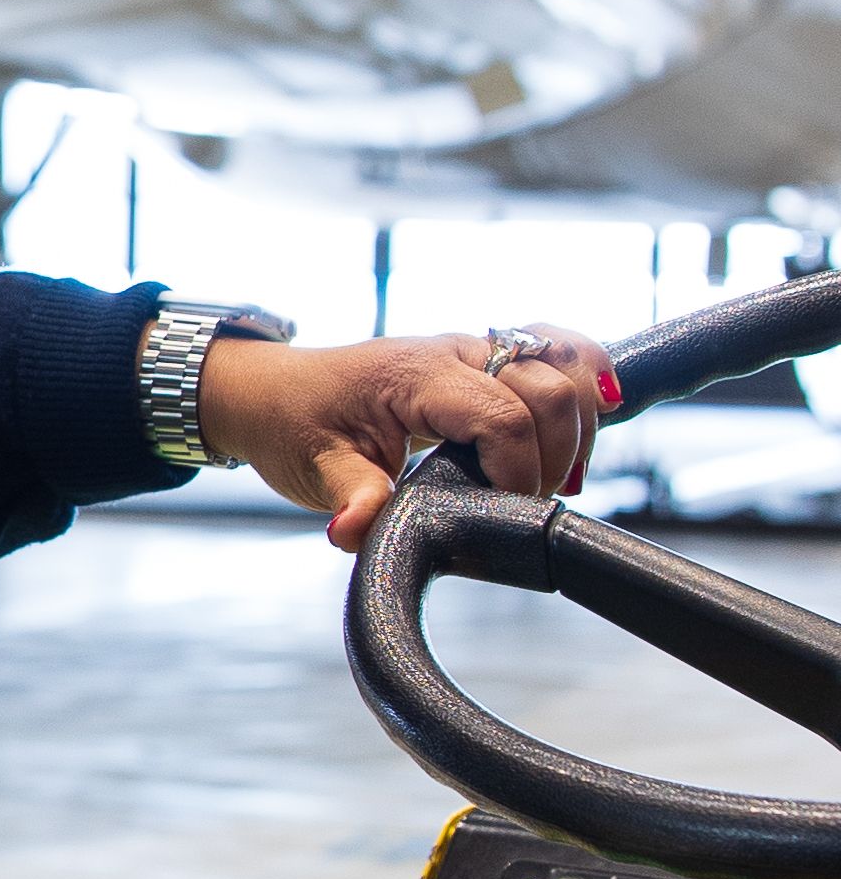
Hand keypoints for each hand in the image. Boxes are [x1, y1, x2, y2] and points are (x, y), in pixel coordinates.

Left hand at [198, 324, 619, 552]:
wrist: (282, 392)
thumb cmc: (299, 426)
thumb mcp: (317, 471)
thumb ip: (351, 499)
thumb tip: (355, 531)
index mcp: (416, 375)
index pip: (503, 417)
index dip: (519, 474)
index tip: (504, 514)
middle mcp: (457, 351)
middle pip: (551, 387)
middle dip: (557, 454)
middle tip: (527, 502)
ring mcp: (478, 348)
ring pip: (566, 359)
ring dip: (580, 420)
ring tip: (557, 472)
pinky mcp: (491, 357)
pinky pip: (559, 348)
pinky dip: (587, 377)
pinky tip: (597, 413)